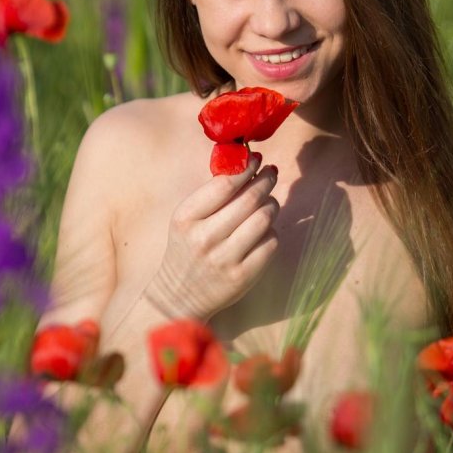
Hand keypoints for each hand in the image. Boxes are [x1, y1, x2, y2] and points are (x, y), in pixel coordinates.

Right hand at [145, 153, 279, 321]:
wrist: (180, 294)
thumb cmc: (187, 247)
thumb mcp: (187, 218)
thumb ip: (211, 193)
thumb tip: (245, 162)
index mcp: (187, 218)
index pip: (224, 184)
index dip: (246, 167)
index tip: (255, 158)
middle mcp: (204, 238)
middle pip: (249, 199)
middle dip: (265, 180)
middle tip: (270, 173)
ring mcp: (225, 259)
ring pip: (264, 219)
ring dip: (272, 204)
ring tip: (269, 200)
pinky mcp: (243, 276)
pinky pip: (271, 242)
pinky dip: (271, 231)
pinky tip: (264, 228)